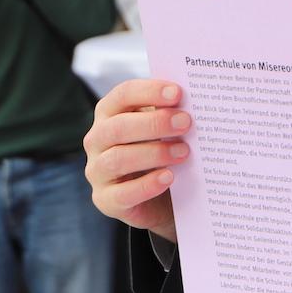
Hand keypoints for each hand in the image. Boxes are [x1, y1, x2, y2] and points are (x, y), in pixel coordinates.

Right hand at [82, 78, 190, 242]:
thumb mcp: (162, 129)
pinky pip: (122, 193)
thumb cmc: (160, 152)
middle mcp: (97, 140)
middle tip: (186, 123)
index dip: (149, 92)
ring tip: (183, 152)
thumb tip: (194, 102)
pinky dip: (147, 185)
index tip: (178, 93)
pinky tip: (169, 177)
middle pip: (118, 127)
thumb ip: (170, 113)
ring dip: (154, 153)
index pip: (122, 95)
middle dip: (154, 123)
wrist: (159, 199)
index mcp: (109, 113)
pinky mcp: (105, 200)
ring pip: (117, 159)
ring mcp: (97, 171)